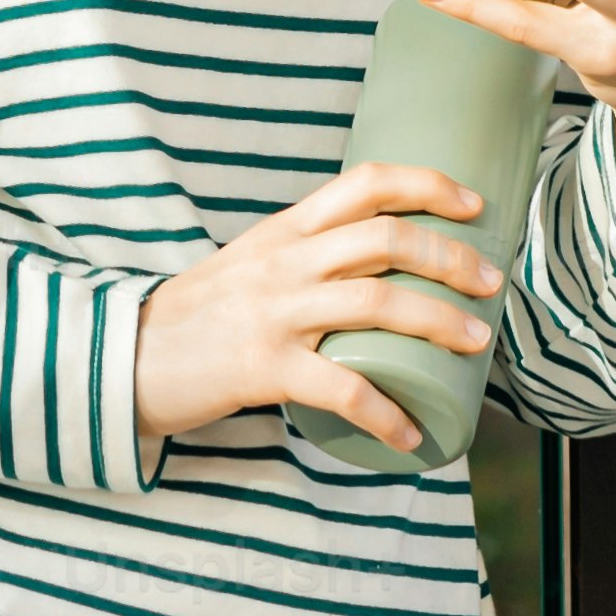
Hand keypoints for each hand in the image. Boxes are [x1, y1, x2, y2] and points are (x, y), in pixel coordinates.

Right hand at [133, 164, 500, 460]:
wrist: (123, 359)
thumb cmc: (199, 317)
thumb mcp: (251, 263)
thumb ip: (304, 256)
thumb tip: (379, 264)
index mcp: (286, 229)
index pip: (366, 182)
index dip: (429, 185)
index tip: (474, 203)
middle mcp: (285, 261)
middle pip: (386, 237)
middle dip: (452, 256)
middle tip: (492, 282)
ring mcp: (274, 313)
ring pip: (377, 303)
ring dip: (439, 322)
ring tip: (477, 344)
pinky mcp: (264, 369)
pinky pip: (342, 390)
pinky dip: (385, 413)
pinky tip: (410, 433)